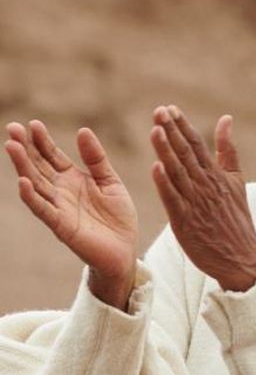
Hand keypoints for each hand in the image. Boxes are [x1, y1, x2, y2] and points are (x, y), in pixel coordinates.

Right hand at [5, 121, 137, 308]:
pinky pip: (43, 210)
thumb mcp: (110, 181)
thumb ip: (96, 159)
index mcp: (73, 179)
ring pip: (35, 184)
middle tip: (11, 128)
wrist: (125, 250)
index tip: (32, 123)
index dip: (42, 140)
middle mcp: (61, 192)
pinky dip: (32, 197)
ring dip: (22, 166)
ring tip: (11, 147)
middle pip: (38, 166)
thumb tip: (82, 131)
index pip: (52, 156)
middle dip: (25, 148)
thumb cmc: (117, 217)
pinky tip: (22, 182)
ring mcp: (58, 208)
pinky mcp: (61, 226)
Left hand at [150, 107, 255, 292]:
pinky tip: (155, 167)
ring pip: (178, 171)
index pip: (196, 144)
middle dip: (172, 130)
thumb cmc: (236, 219)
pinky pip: (173, 199)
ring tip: (155, 129)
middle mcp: (206, 184)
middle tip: (159, 110)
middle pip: (186, 153)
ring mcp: (196, 202)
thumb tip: (225, 119)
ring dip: (166, 150)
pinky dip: (165, 183)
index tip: (169, 108)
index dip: (182, 126)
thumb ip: (228, 150)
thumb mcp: (237, 180)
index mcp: (217, 174)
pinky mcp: (186, 221)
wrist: (242, 256)